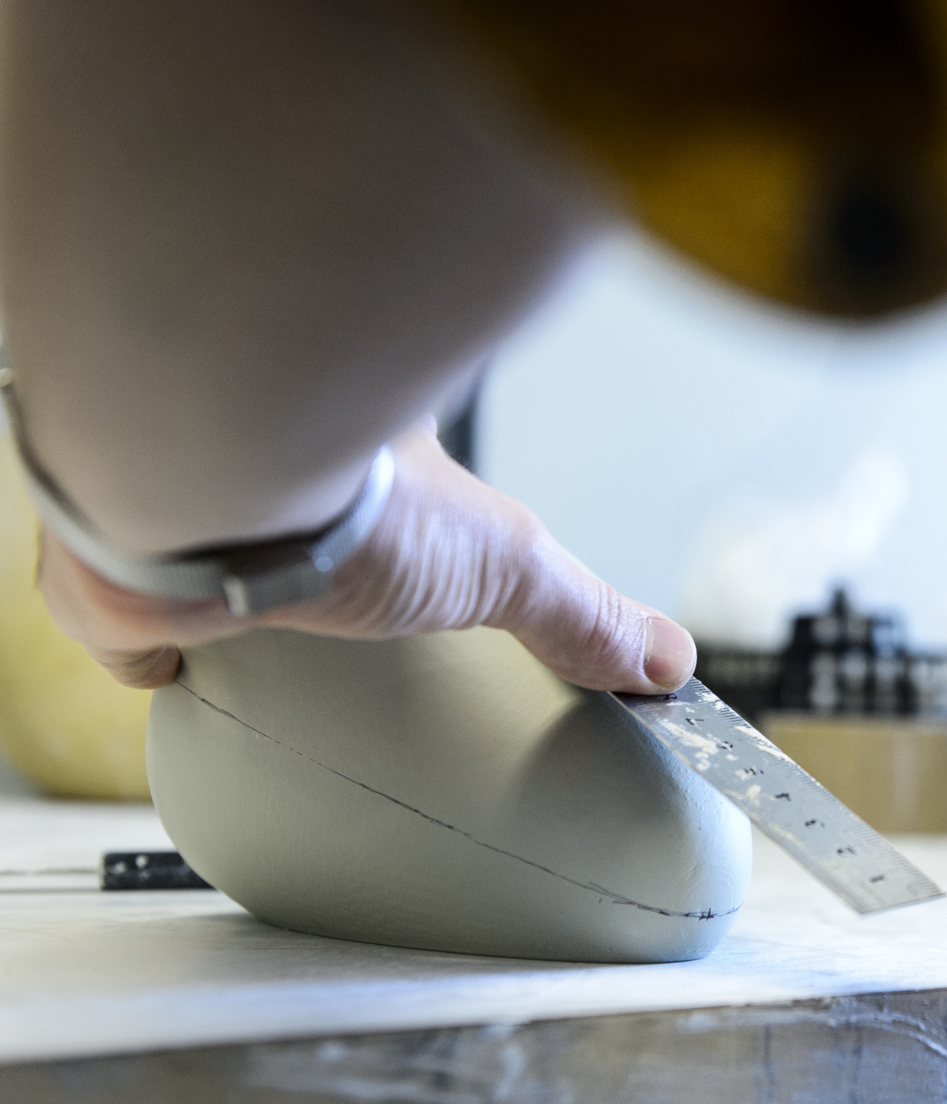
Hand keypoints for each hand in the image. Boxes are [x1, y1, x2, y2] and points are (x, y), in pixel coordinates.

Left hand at [37, 423, 695, 693]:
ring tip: (267, 655)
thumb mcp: (504, 560)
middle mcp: (261, 463)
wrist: (208, 497)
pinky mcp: (116, 568)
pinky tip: (188, 670)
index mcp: (359, 441)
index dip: (402, 495)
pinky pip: (127, 611)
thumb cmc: (350, 496)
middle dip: (308, 551)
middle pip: (288, 504)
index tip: (414, 538)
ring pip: (202, 550)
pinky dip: (156, 648)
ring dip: (229, 593)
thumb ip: (581, 612)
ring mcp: (182, 512)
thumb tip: (665, 659)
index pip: (385, 463)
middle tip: (342, 612)